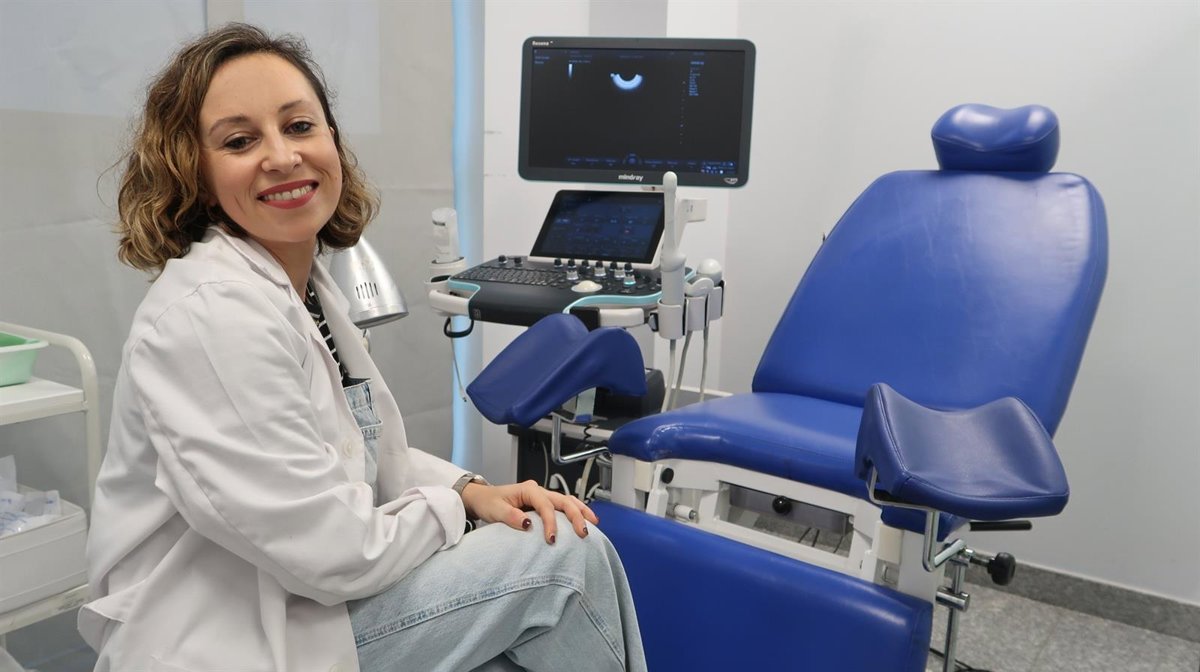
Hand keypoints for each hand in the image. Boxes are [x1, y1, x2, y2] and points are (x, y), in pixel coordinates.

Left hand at [459, 480, 598, 543]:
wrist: (482, 498)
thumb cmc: (488, 503)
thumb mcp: (495, 510)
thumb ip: (510, 516)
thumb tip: (528, 525)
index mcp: (528, 489)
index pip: (545, 505)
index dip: (551, 522)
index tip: (552, 540)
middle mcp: (538, 490)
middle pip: (563, 500)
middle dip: (576, 515)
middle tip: (584, 533)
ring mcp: (542, 496)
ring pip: (567, 500)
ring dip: (580, 511)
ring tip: (593, 523)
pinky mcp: (543, 503)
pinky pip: (562, 506)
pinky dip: (575, 511)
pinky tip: (585, 520)